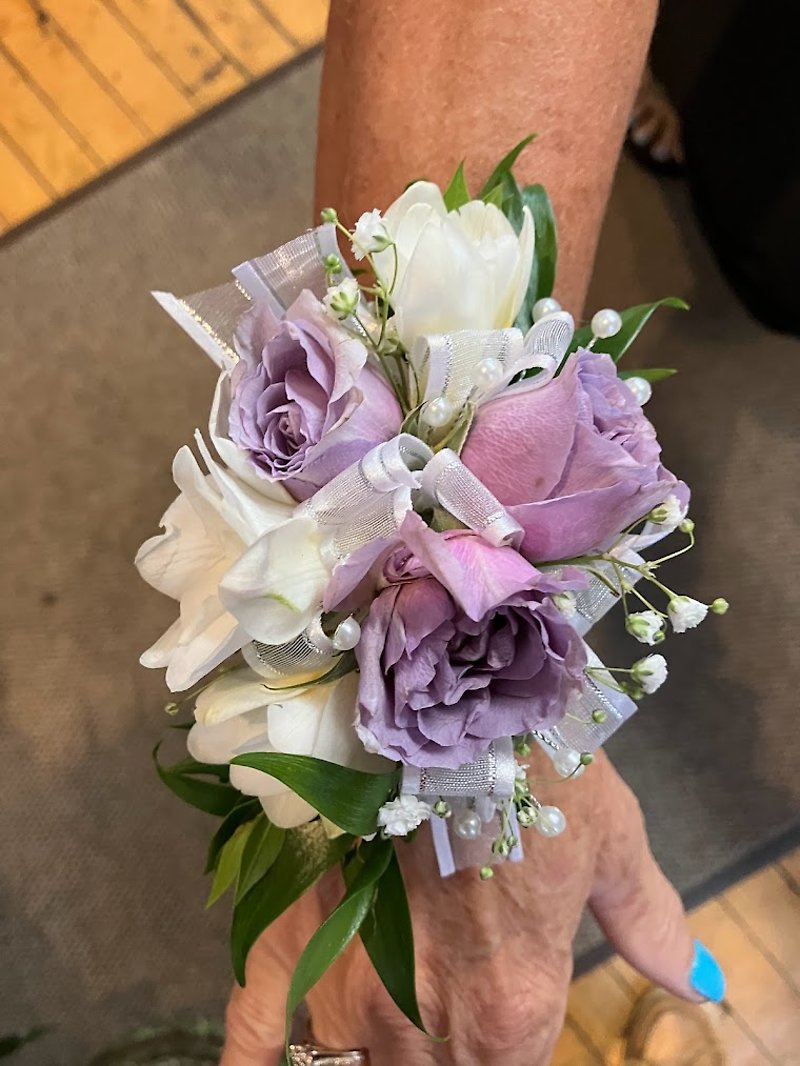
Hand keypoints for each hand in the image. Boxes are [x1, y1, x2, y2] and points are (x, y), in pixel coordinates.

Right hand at [221, 749, 721, 1064]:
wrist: (444, 696)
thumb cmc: (537, 764)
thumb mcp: (609, 840)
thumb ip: (647, 923)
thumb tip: (695, 979)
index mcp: (510, 1011)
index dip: (493, 1063)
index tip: (484, 1032)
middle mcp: (422, 1021)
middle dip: (425, 1060)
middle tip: (427, 1010)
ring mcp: (344, 986)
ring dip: (355, 1061)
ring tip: (369, 1022)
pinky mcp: (287, 939)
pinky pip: (252, 1037)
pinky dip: (258, 1063)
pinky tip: (272, 1062)